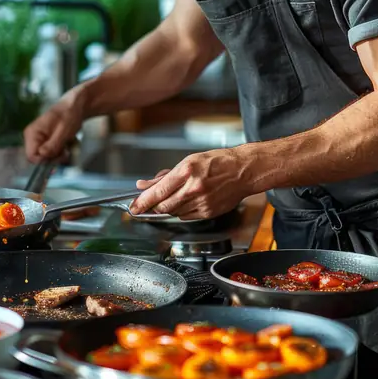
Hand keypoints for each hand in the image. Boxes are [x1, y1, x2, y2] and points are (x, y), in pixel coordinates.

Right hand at [24, 91, 82, 162]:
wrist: (75, 107)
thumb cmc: (69, 115)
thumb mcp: (64, 131)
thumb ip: (53, 144)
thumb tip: (42, 155)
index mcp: (32, 133)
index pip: (31, 156)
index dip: (45, 160)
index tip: (59, 155)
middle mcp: (32, 138)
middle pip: (39, 159)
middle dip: (54, 159)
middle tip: (66, 152)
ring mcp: (39, 141)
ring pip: (46, 159)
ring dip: (58, 157)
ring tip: (67, 147)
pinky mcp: (46, 143)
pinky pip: (51, 155)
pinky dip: (60, 154)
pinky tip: (66, 146)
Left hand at [132, 147, 251, 218]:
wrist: (243, 171)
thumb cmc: (218, 162)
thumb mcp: (188, 161)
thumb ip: (165, 176)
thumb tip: (144, 184)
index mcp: (187, 171)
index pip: (158, 192)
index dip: (142, 202)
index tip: (133, 207)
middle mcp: (193, 188)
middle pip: (163, 206)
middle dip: (153, 206)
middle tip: (151, 202)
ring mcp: (202, 202)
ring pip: (173, 213)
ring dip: (168, 207)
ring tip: (177, 195)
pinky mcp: (208, 212)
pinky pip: (186, 217)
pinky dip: (181, 211)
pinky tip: (187, 201)